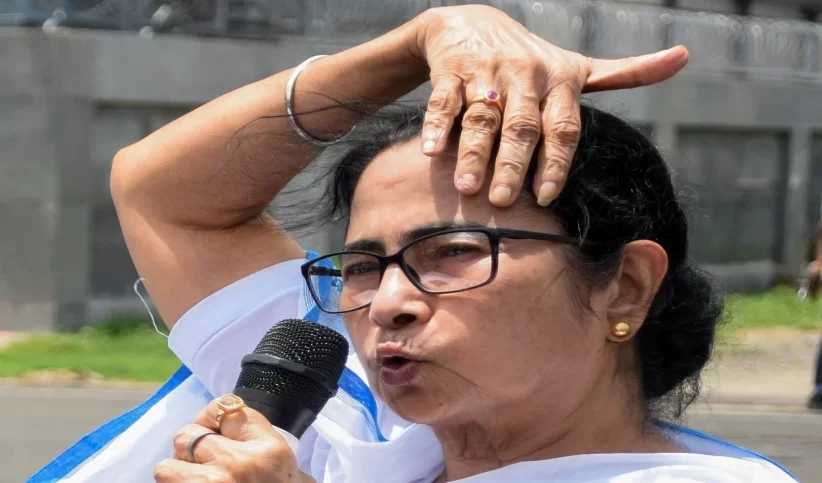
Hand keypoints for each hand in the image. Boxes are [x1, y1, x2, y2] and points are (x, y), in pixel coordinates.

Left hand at [154, 397, 315, 482]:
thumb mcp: (288, 471)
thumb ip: (260, 442)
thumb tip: (223, 418)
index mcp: (268, 451)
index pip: (225, 408)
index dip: (212, 417)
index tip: (215, 430)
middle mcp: (238, 464)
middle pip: (188, 434)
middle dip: (191, 450)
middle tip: (206, 466)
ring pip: (168, 467)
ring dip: (177, 477)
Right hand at [413, 5, 687, 206]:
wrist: (471, 22)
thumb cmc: (533, 59)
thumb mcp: (577, 65)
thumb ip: (626, 72)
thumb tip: (682, 57)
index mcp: (560, 80)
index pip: (563, 128)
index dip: (555, 163)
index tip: (545, 197)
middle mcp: (526, 74)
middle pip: (522, 126)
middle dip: (512, 165)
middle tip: (502, 203)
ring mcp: (487, 70)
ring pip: (482, 116)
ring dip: (474, 152)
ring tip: (466, 188)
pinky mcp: (452, 69)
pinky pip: (444, 100)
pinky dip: (436, 125)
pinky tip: (431, 151)